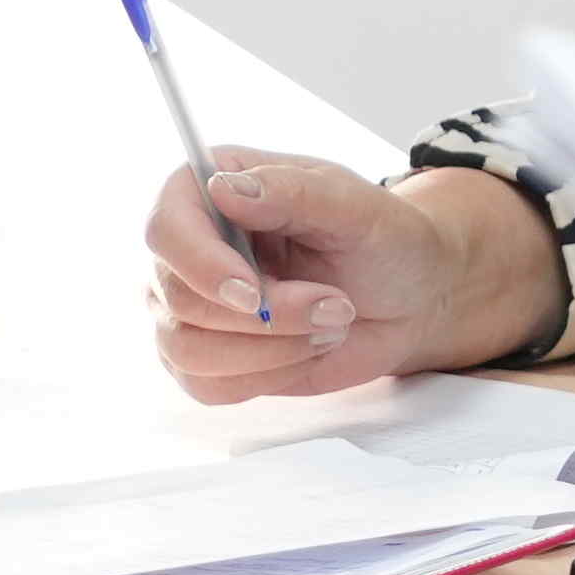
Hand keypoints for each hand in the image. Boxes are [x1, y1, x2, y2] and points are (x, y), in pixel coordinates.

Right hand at [138, 147, 558, 403]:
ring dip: (271, 349)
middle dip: (267, 316)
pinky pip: (206, 386)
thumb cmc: (385, 240)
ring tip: (332, 322)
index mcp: (213, 189)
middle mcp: (190, 248)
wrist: (410, 298)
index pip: (165, 227)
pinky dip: (267, 376)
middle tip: (337, 304)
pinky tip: (307, 349)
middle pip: (178, 298)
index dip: (201, 265)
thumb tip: (222, 188)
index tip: (253, 294)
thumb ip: (291, 192)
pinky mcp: (208, 358)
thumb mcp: (356, 207)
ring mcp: (191, 307)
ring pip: (187, 350)